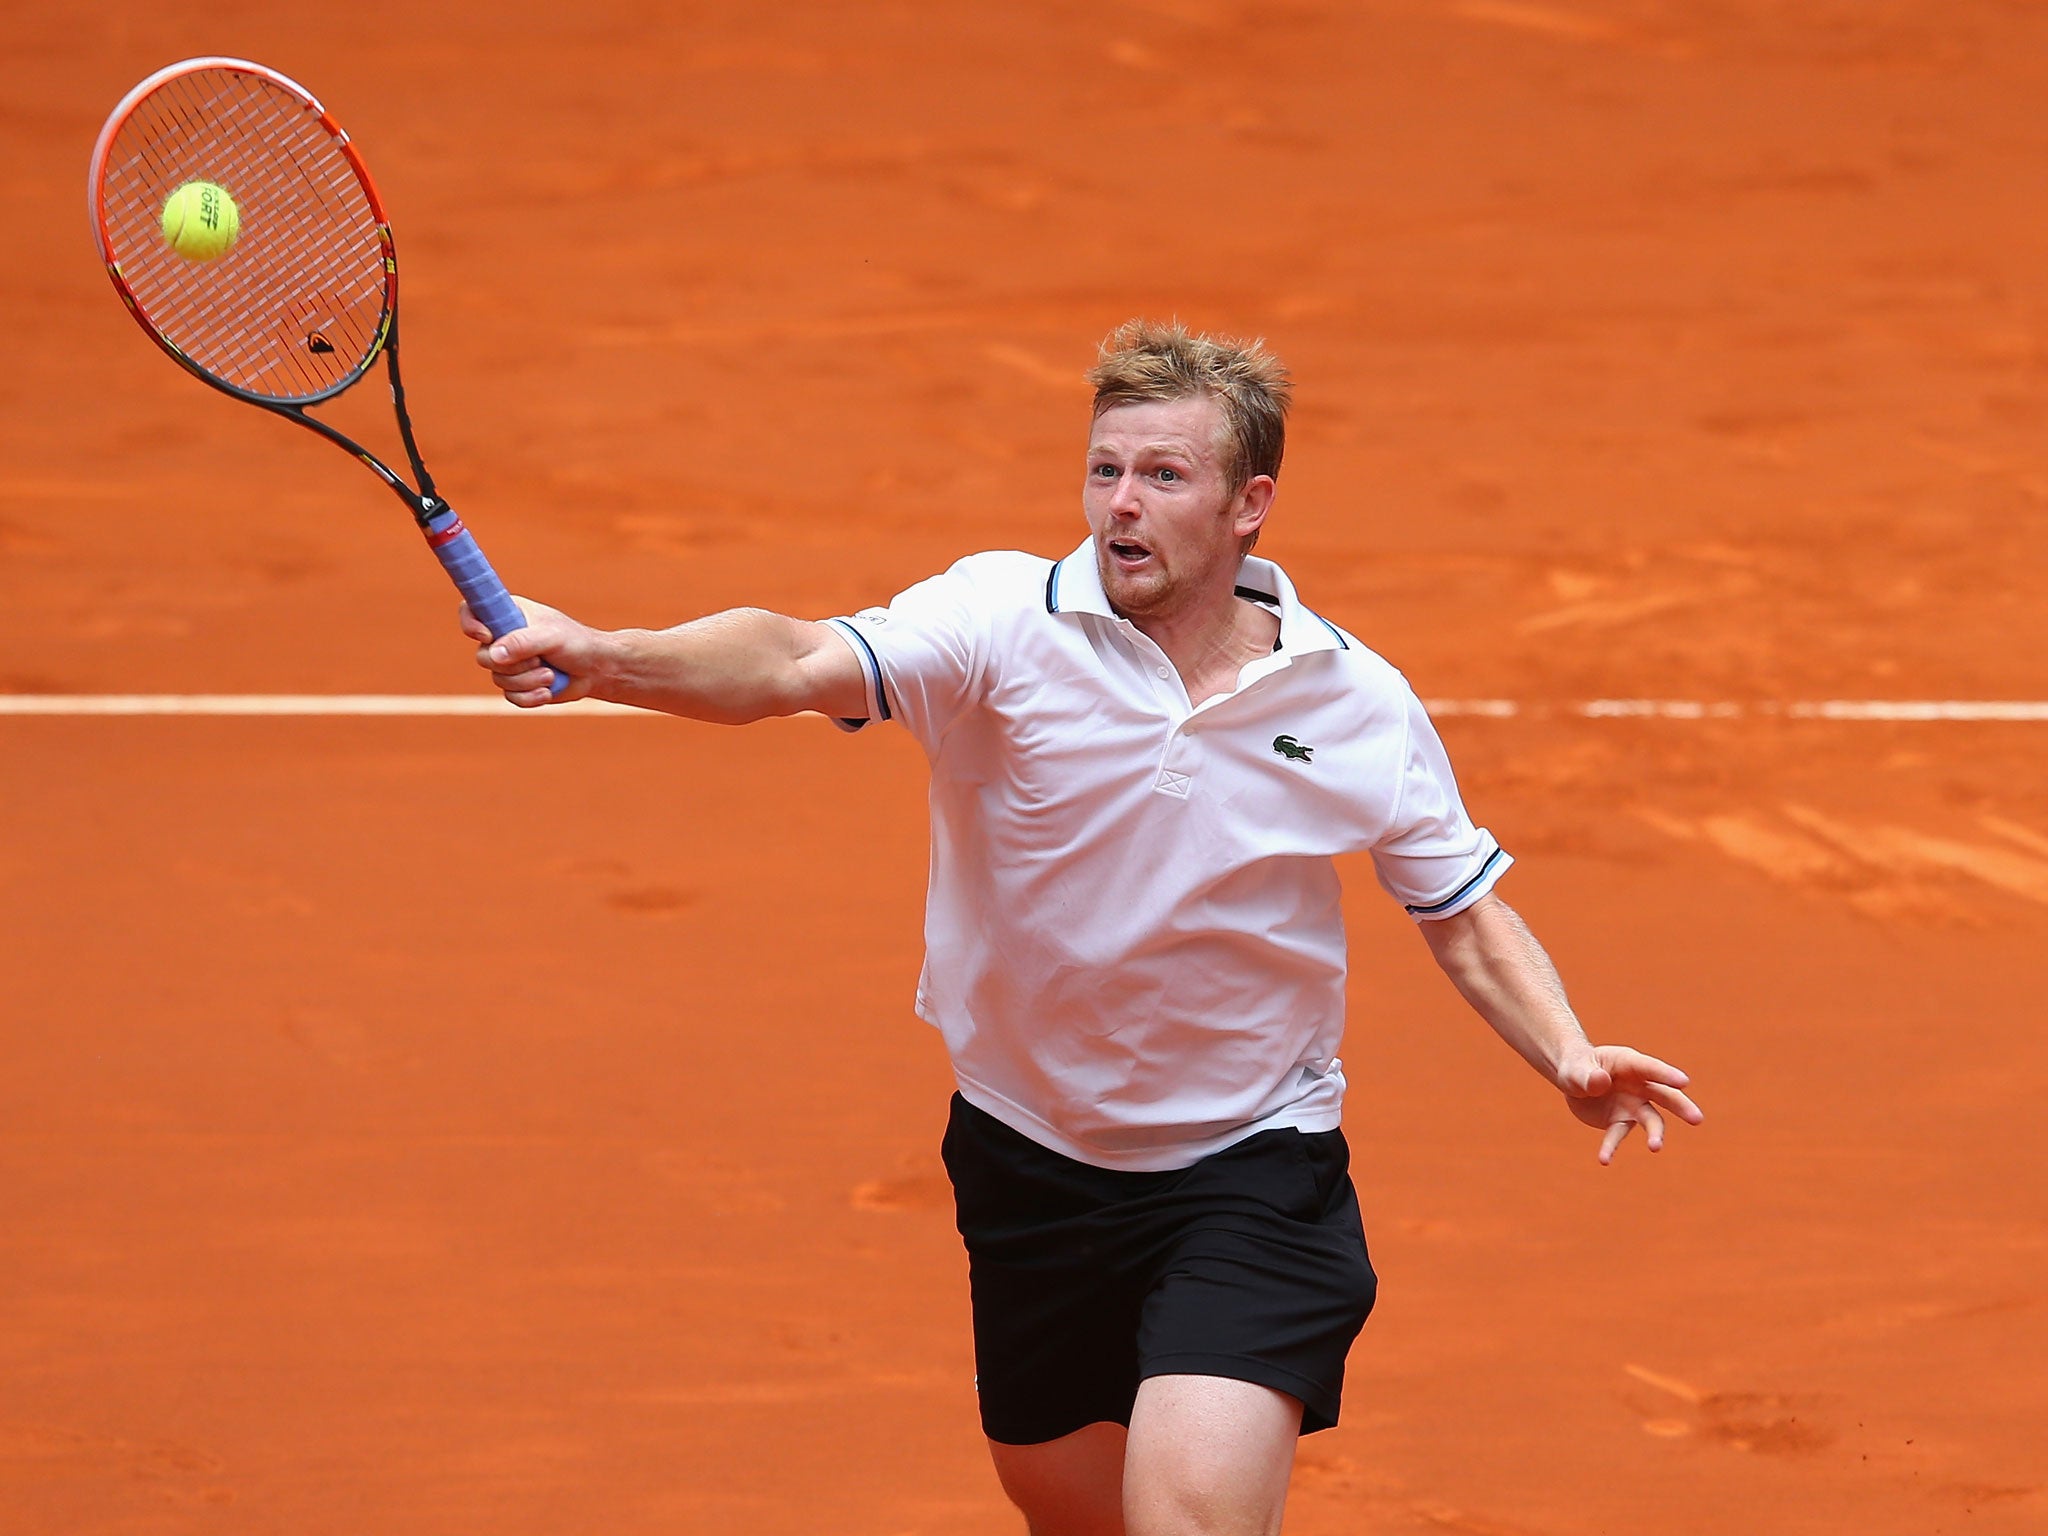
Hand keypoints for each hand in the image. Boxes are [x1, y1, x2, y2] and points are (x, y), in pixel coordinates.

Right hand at [459, 596, 596, 706]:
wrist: (596, 670)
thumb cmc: (577, 644)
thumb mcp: (552, 637)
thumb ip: (523, 641)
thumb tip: (494, 654)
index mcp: (508, 614)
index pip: (471, 611)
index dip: (470, 624)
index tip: (487, 636)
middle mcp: (503, 637)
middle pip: (483, 656)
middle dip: (514, 665)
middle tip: (540, 660)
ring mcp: (509, 663)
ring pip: (499, 680)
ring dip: (528, 681)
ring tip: (551, 674)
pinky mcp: (518, 685)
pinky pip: (511, 697)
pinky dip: (530, 697)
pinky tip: (548, 691)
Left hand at [1556, 1045, 1703, 1163]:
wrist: (1573, 1079)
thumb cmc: (1577, 1067)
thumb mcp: (1576, 1068)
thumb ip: (1587, 1076)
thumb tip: (1600, 1081)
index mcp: (1629, 1063)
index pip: (1651, 1068)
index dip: (1666, 1074)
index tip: (1684, 1081)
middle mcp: (1638, 1085)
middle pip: (1665, 1095)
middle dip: (1681, 1106)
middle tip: (1697, 1119)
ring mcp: (1633, 1105)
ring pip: (1652, 1120)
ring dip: (1655, 1134)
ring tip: (1655, 1147)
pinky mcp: (1621, 1121)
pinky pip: (1618, 1135)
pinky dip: (1611, 1147)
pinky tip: (1604, 1160)